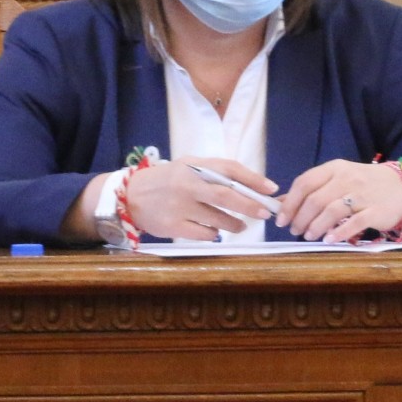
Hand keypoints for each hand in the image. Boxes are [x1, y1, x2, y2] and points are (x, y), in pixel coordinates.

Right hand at [122, 156, 277, 241]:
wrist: (130, 196)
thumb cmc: (168, 181)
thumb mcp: (188, 167)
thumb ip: (214, 172)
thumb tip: (250, 186)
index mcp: (193, 166)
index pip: (229, 169)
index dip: (253, 179)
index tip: (271, 189)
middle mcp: (187, 184)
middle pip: (226, 195)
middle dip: (250, 205)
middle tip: (265, 213)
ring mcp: (180, 206)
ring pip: (218, 218)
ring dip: (235, 224)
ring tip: (241, 225)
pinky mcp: (174, 226)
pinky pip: (205, 234)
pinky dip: (215, 234)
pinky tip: (216, 232)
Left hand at [276, 159, 401, 242]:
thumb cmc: (364, 185)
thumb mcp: (337, 180)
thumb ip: (312, 190)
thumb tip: (281, 203)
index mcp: (335, 169)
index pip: (305, 182)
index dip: (290, 202)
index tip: (281, 219)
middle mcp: (348, 179)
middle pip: (316, 199)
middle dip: (300, 218)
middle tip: (295, 231)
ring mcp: (363, 195)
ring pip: (332, 210)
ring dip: (316, 226)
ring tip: (309, 236)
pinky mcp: (376, 211)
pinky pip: (354, 223)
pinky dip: (339, 233)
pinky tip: (330, 240)